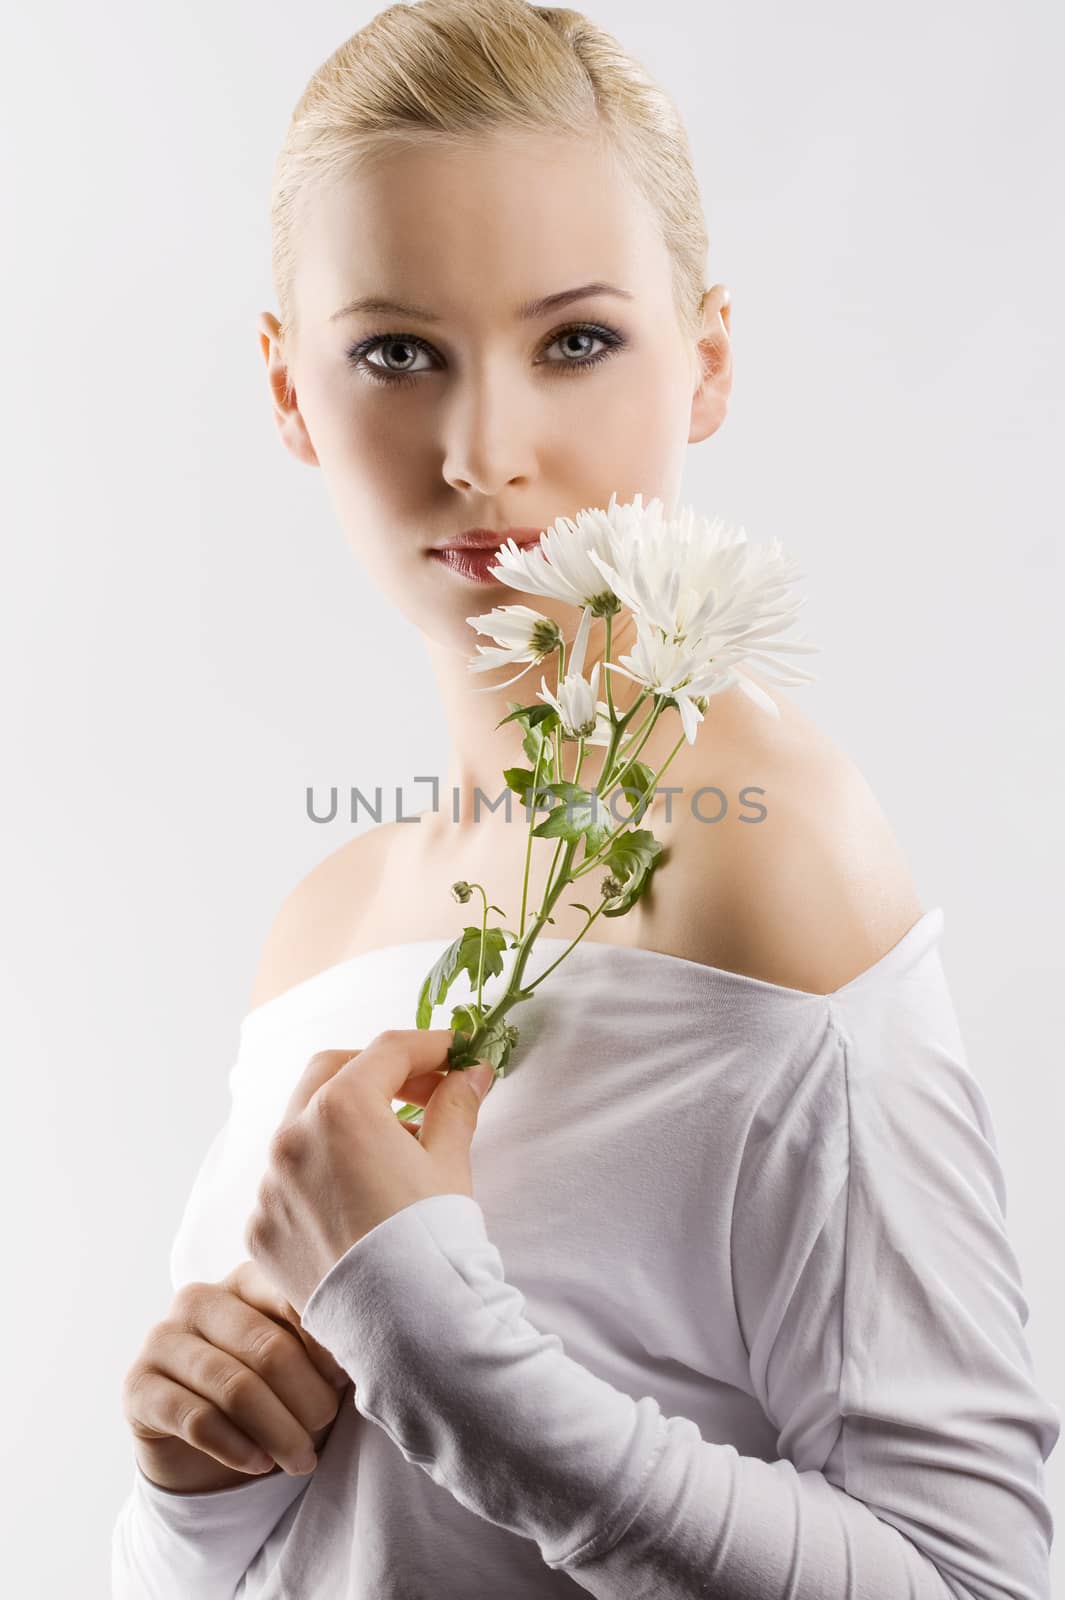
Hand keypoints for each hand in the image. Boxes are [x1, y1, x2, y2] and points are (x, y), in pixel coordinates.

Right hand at [120, 1258, 351, 1493]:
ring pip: (233, 1387)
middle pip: (266, 1348)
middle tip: (326, 1428)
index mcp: (245, 1279)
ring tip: (302, 1460)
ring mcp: (162, 1339)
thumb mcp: (300, 1366)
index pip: (292, 1299)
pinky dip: (236, 1447)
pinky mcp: (138, 1386)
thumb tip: (363, 1355)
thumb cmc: (271, 1394)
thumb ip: (323, 1348)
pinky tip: (260, 1464)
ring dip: (277, 1431)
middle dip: (306, 1398)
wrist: (209, 1448)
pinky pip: (195, 1418)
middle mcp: (199, 1299)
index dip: (327, 1345)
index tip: (349, 1381)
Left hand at [244, 1030, 493, 1316]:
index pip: (386, 1052)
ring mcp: (268, 1184)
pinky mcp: (260, 1227)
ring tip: (392, 1146)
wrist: (407, 1327)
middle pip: (331, 1072)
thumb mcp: (450, 1163)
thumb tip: (470, 1074)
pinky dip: (319, 1174)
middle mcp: (291, 1137)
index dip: (428, 1046)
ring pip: (302, 1126)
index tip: (456, 1051)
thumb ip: (454, 1106)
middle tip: (420, 1088)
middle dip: (377, 1071)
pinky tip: (357, 1196)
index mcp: (341, 1109)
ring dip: (344, 1122)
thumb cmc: (433, 1240)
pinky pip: (287, 1181)